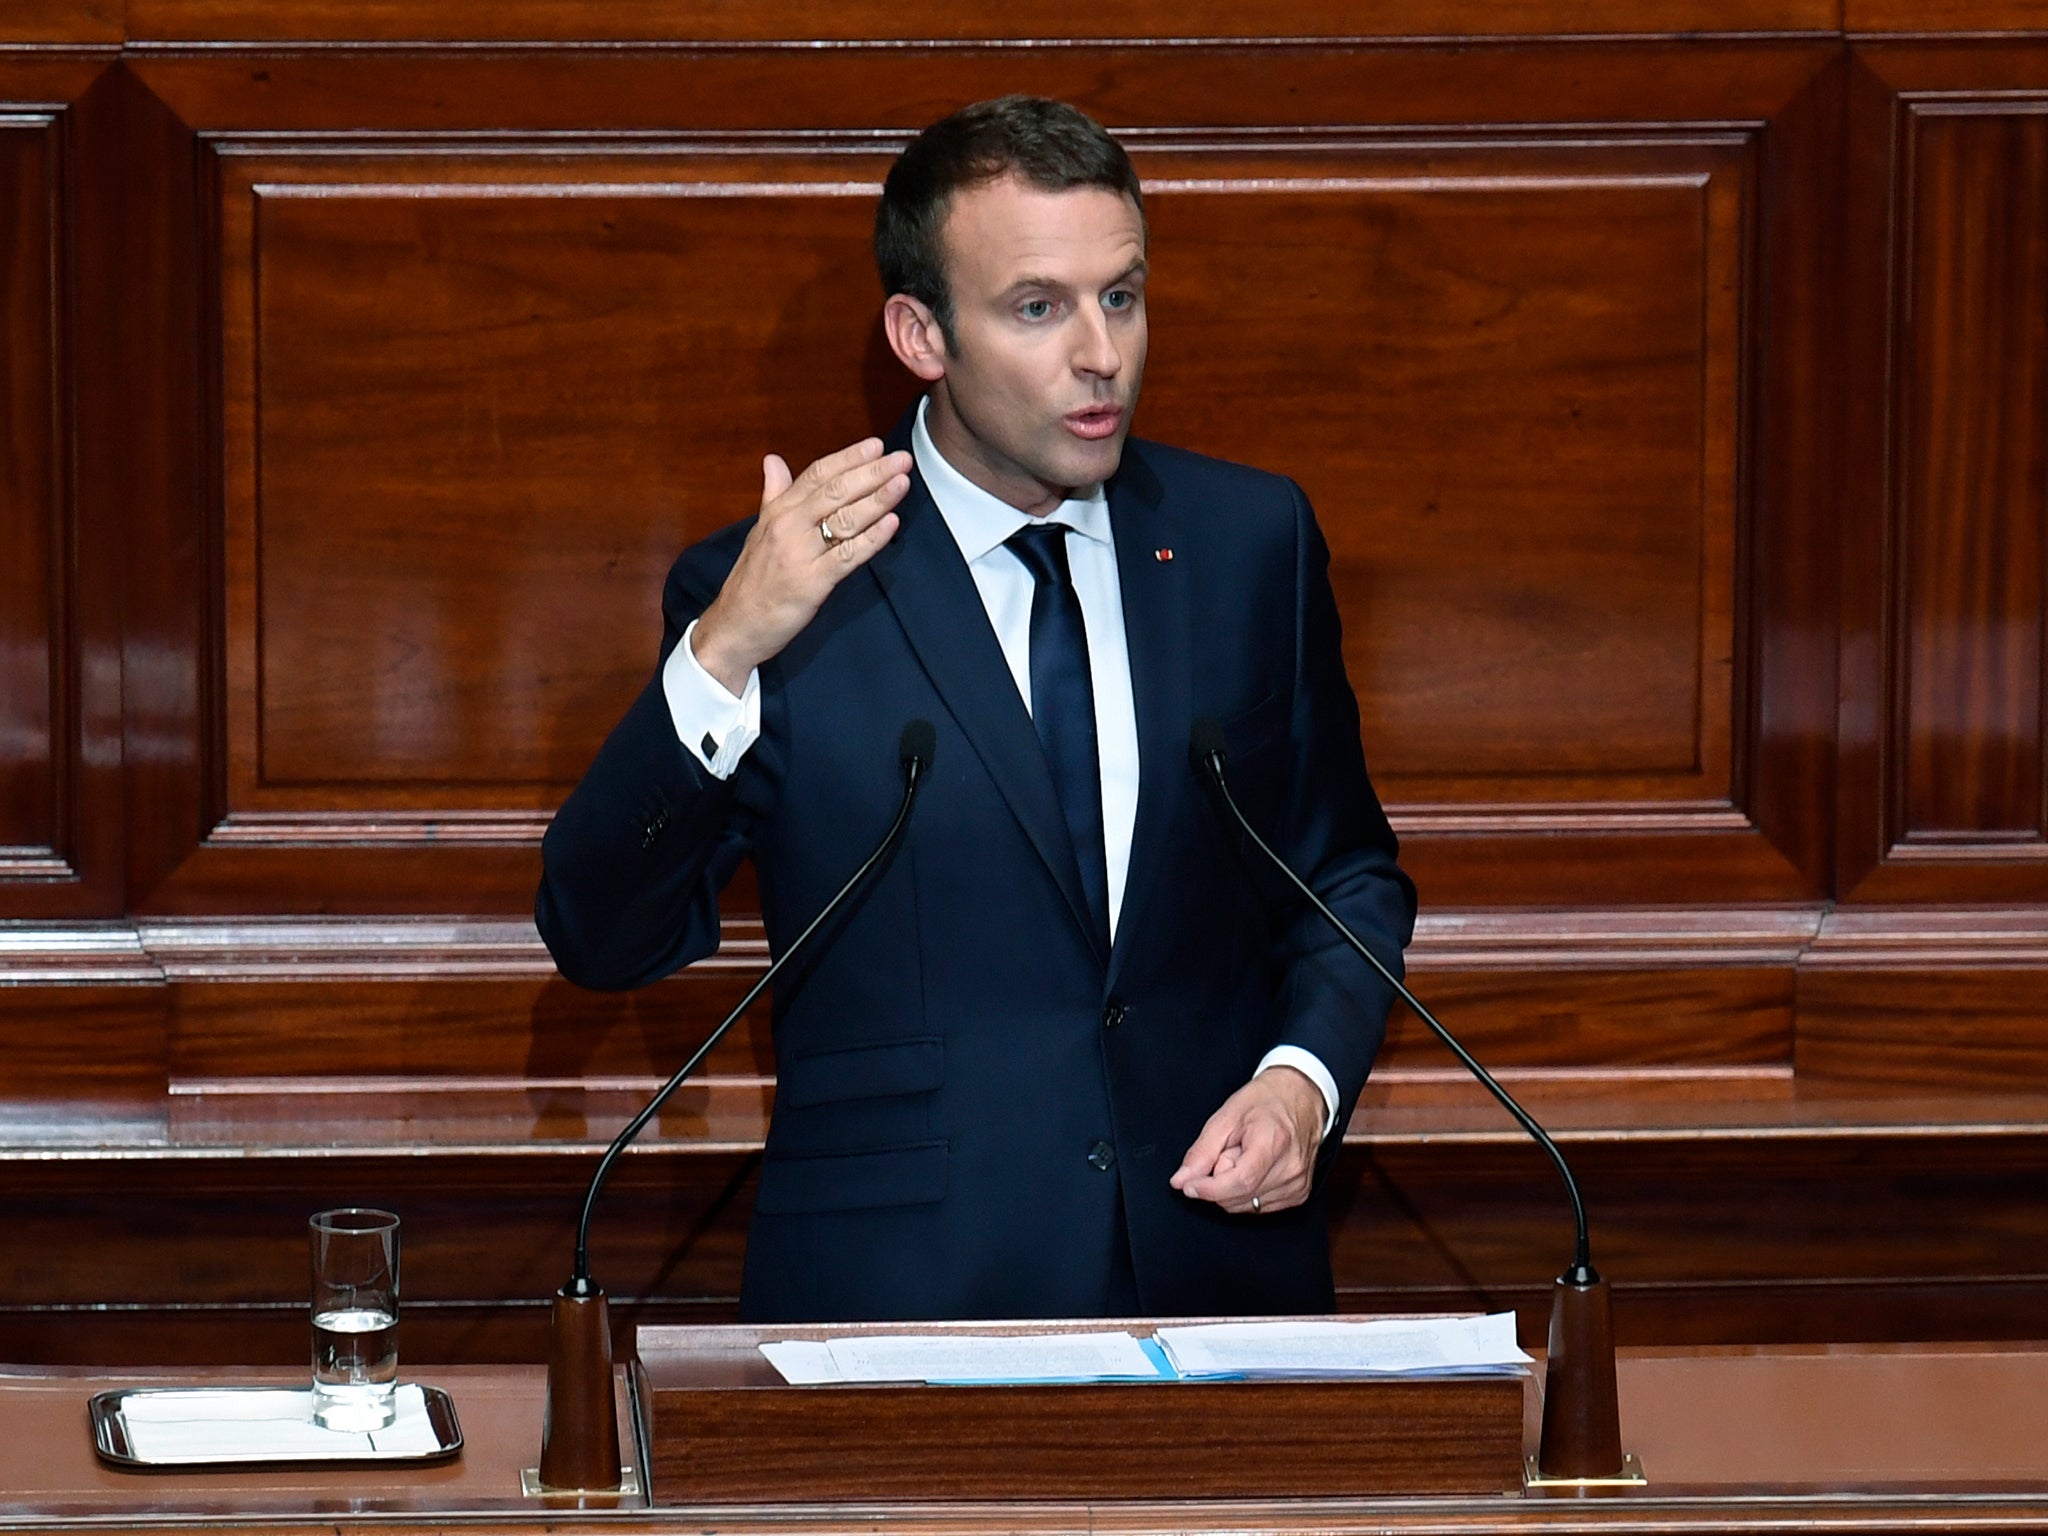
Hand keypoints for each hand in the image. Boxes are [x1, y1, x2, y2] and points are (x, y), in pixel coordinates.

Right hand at [690, 438, 912, 691]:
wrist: (735, 624)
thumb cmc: (752, 580)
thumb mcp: (760, 530)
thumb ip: (774, 493)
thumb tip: (773, 460)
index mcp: (779, 511)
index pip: (817, 475)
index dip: (848, 458)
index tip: (875, 445)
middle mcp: (788, 526)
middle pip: (835, 491)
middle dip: (871, 473)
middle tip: (901, 459)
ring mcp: (799, 554)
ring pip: (843, 519)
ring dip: (877, 499)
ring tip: (901, 483)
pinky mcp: (811, 582)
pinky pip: (846, 556)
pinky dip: (871, 539)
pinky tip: (891, 524)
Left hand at [1169, 1066, 1326, 1214]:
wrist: (1301, 1097)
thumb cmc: (1265, 1101)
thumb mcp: (1226, 1117)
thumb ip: (1202, 1152)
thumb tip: (1182, 1181)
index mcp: (1274, 1142)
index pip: (1240, 1182)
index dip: (1210, 1189)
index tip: (1190, 1185)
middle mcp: (1291, 1168)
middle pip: (1239, 1197)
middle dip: (1220, 1181)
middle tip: (1228, 1152)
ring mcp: (1298, 1183)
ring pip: (1246, 1206)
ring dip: (1234, 1187)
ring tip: (1245, 1157)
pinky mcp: (1299, 1194)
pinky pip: (1259, 1207)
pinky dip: (1248, 1192)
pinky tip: (1255, 1168)